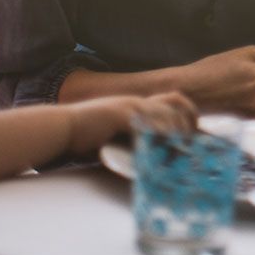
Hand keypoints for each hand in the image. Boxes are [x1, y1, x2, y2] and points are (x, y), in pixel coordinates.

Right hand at [65, 92, 196, 154]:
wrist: (58, 129)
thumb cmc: (82, 137)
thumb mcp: (113, 134)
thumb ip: (132, 139)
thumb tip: (151, 156)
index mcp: (135, 104)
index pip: (173, 98)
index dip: (188, 112)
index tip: (195, 130)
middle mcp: (136, 102)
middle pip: (176, 102)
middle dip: (190, 120)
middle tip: (194, 141)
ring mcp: (128, 107)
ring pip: (166, 113)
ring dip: (178, 132)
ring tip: (184, 149)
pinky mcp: (120, 117)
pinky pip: (148, 124)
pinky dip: (160, 136)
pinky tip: (166, 148)